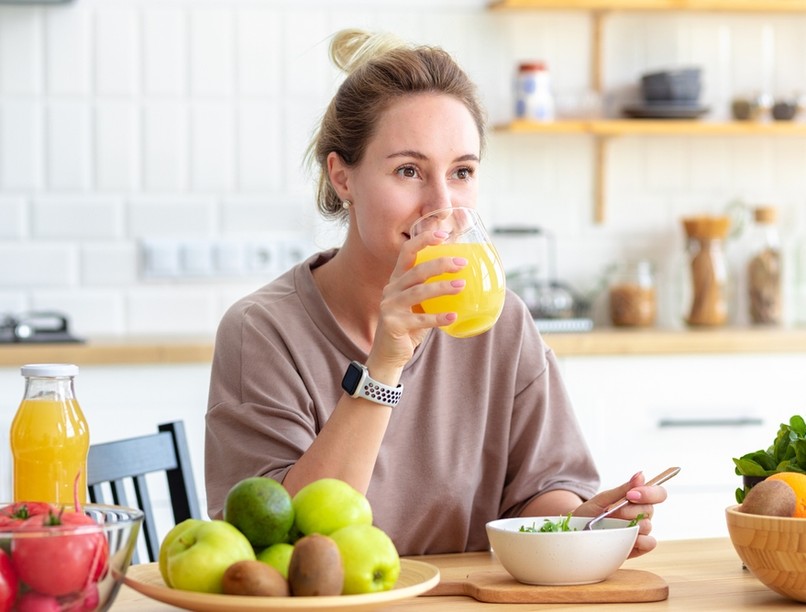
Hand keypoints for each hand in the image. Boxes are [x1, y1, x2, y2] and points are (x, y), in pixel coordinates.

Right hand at [368, 230, 466, 369]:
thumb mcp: (418, 305)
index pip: (406, 252)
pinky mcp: (393, 325)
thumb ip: (431, 291)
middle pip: (416, 271)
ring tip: (461, 286)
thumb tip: (463, 278)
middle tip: (462, 264)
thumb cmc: (408, 326)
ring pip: (418, 292)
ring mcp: (390, 307)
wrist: (388, 354)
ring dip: (441, 288)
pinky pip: (420, 320)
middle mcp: (391, 290)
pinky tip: (453, 316)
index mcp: (396, 280)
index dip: (423, 240)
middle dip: (440, 264)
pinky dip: (438, 318)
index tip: (443, 234)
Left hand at [575, 472, 667, 557]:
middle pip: (650, 509)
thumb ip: (623, 489)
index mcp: (638, 500)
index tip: (631, 495)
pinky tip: (626, 537)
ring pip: (648, 526)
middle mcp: (642, 515)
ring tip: (612, 525)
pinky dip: (639, 540)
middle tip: (611, 512)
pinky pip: (650, 543)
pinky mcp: (639, 547)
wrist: (577, 531)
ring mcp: (641, 531)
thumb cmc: (591, 512)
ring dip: (629, 524)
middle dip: (629, 510)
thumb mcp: (603, 498)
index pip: (658, 493)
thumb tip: (641, 474)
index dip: (649, 493)